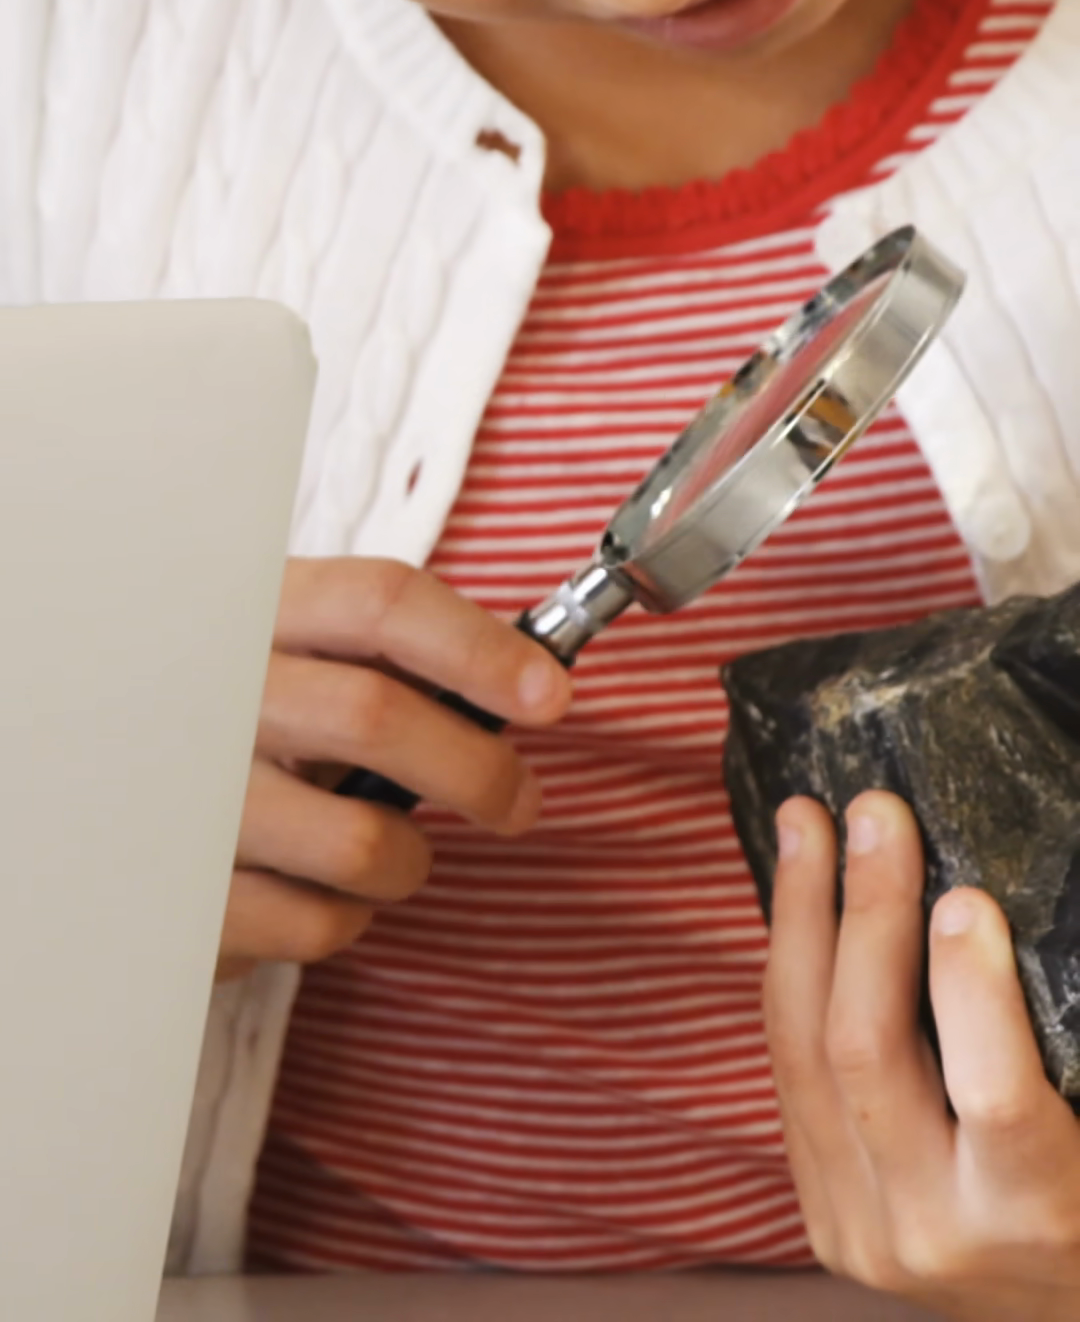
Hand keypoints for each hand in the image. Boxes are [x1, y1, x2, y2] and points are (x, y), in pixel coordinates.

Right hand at [218, 558, 569, 979]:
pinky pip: (320, 924)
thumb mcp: (300, 661)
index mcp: (257, 613)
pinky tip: (316, 890)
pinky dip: (348, 918)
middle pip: (378, 716)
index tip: (549, 695)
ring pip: (362, 841)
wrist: (121, 804)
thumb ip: (391, 661)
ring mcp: (194, 798)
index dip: (478, 647)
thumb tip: (532, 683)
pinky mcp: (188, 897)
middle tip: (518, 802)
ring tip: (389, 854)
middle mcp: (215, 692)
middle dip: (479, 771)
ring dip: (410, 861)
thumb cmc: (247, 725)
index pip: (381, 601)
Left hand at [765, 790, 1079, 1319]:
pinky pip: (788, 1074)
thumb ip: (1056, 1027)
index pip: (994, 1095)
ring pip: (801, 1051)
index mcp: (1036, 1210)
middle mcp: (936, 1233)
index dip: (972, 989)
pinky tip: (799, 900)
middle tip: (874, 810)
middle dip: (865, 912)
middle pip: (867, 1051)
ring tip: (808, 824)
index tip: (966, 895)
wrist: (1057, 1314)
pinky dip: (793, 974)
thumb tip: (989, 906)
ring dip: (800, 919)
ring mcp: (862, 1230)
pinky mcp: (821, 1215)